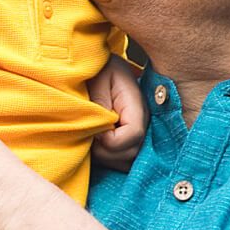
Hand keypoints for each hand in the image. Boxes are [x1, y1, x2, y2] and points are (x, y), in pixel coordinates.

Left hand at [88, 55, 146, 171]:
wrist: (102, 67)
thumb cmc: (98, 69)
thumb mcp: (99, 77)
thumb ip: (100, 101)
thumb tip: (100, 127)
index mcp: (136, 106)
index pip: (133, 135)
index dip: (109, 139)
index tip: (92, 130)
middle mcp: (141, 123)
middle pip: (131, 154)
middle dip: (105, 151)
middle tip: (87, 136)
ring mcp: (137, 134)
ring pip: (126, 162)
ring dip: (105, 156)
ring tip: (90, 139)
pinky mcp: (128, 141)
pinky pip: (121, 161)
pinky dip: (106, 158)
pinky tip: (93, 144)